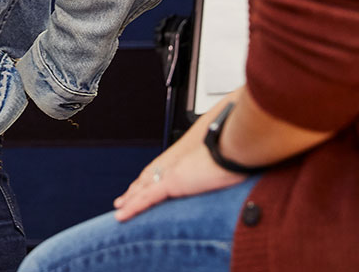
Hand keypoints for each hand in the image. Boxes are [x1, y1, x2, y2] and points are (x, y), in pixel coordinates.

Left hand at [112, 102, 245, 221]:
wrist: (236, 144)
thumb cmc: (238, 151)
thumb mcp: (228, 163)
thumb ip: (222, 169)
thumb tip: (230, 173)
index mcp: (187, 161)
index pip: (163, 173)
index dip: (151, 181)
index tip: (143, 187)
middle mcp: (176, 165)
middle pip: (148, 180)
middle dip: (135, 191)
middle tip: (123, 200)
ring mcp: (172, 173)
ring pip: (144, 190)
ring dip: (131, 201)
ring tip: (120, 211)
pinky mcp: (171, 183)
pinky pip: (146, 198)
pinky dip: (133, 207)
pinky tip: (123, 214)